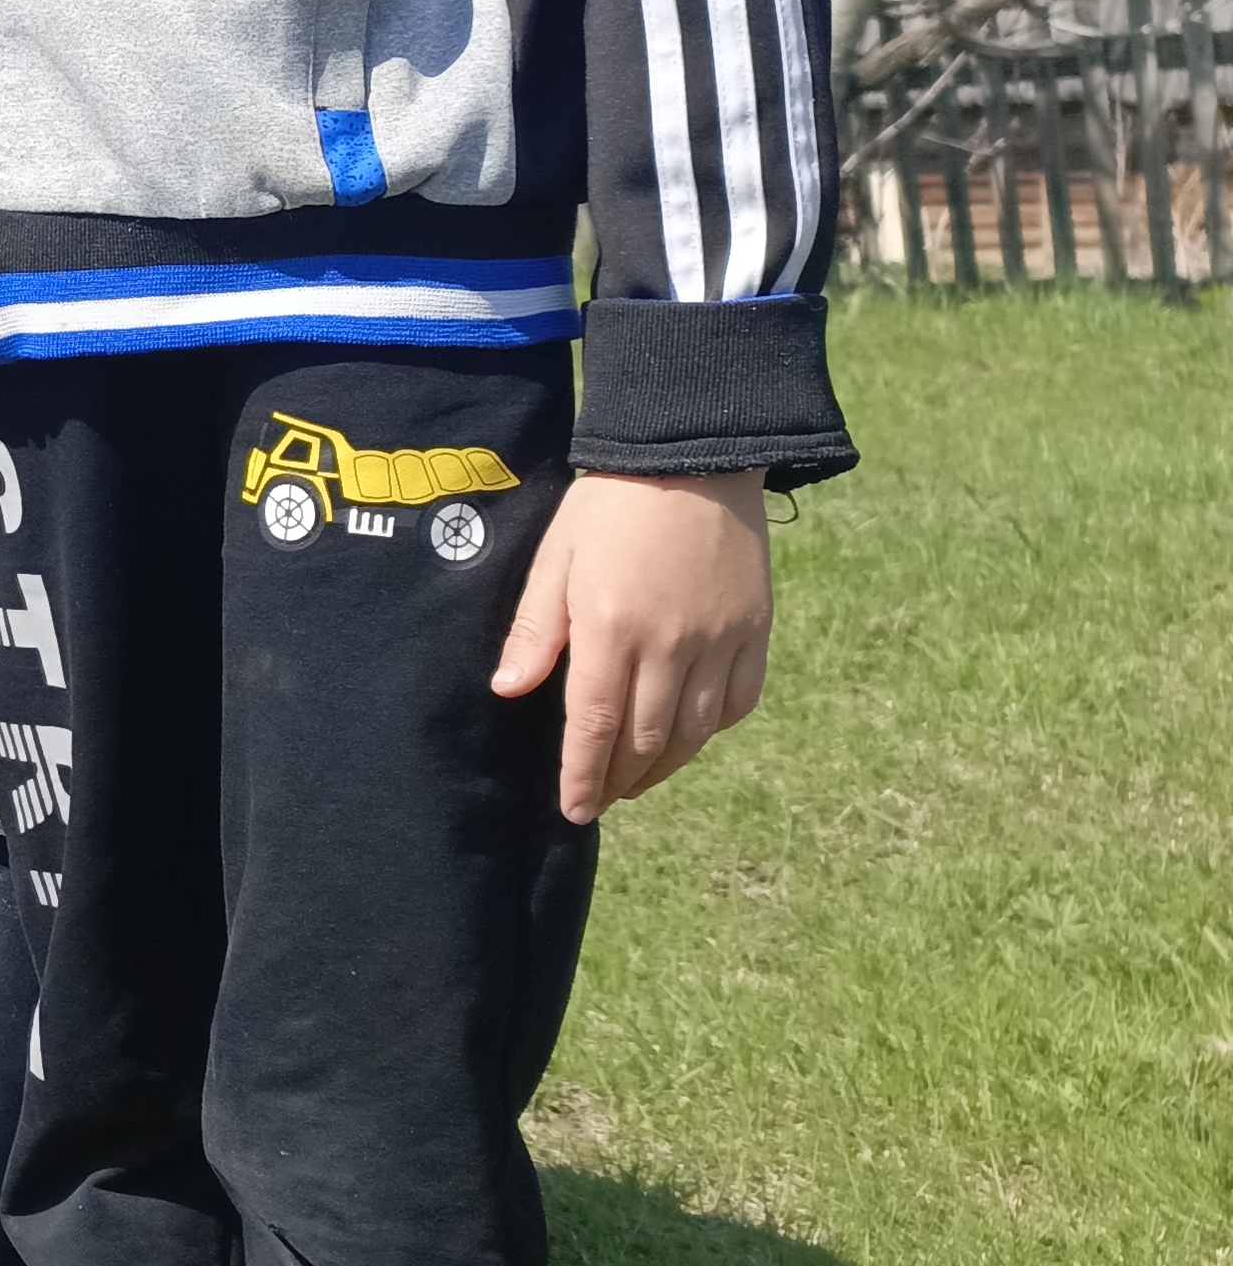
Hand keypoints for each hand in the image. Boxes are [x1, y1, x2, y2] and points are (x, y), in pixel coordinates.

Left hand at [491, 469, 771, 822]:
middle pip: (648, 738)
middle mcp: (672, 644)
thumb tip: (509, 692)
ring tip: (638, 780)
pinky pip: (740, 700)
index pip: (595, 725)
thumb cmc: (609, 504)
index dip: (583, 775)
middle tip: (599, 801)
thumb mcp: (554, 558)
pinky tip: (691, 735)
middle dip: (620, 779)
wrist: (693, 455)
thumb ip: (535, 630)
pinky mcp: (756, 628)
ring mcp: (721, 639)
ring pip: (696, 730)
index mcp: (612, 628)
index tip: (573, 810)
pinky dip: (713, 729)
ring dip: (665, 765)